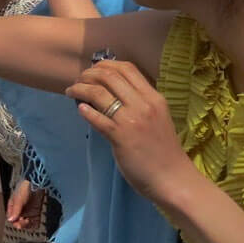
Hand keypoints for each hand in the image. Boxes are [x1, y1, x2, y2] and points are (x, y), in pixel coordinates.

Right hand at [6, 179, 45, 229]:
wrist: (37, 182)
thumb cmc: (25, 188)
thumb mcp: (18, 199)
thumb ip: (15, 210)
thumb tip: (10, 220)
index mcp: (13, 207)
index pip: (11, 218)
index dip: (14, 221)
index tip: (17, 222)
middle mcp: (20, 210)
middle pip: (18, 222)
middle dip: (20, 224)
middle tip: (23, 222)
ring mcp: (28, 212)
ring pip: (26, 223)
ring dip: (26, 225)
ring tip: (28, 221)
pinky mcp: (36, 213)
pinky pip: (34, 222)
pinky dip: (33, 223)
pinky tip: (32, 221)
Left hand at [67, 58, 195, 206]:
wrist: (172, 177)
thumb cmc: (163, 150)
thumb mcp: (157, 118)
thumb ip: (140, 104)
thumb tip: (113, 93)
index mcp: (154, 97)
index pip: (128, 69)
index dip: (106, 64)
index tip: (93, 70)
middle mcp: (144, 104)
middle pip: (109, 76)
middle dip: (88, 75)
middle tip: (78, 80)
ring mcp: (131, 120)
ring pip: (99, 93)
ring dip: (80, 89)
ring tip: (71, 92)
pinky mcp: (120, 137)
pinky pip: (97, 117)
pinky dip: (84, 110)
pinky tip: (79, 109)